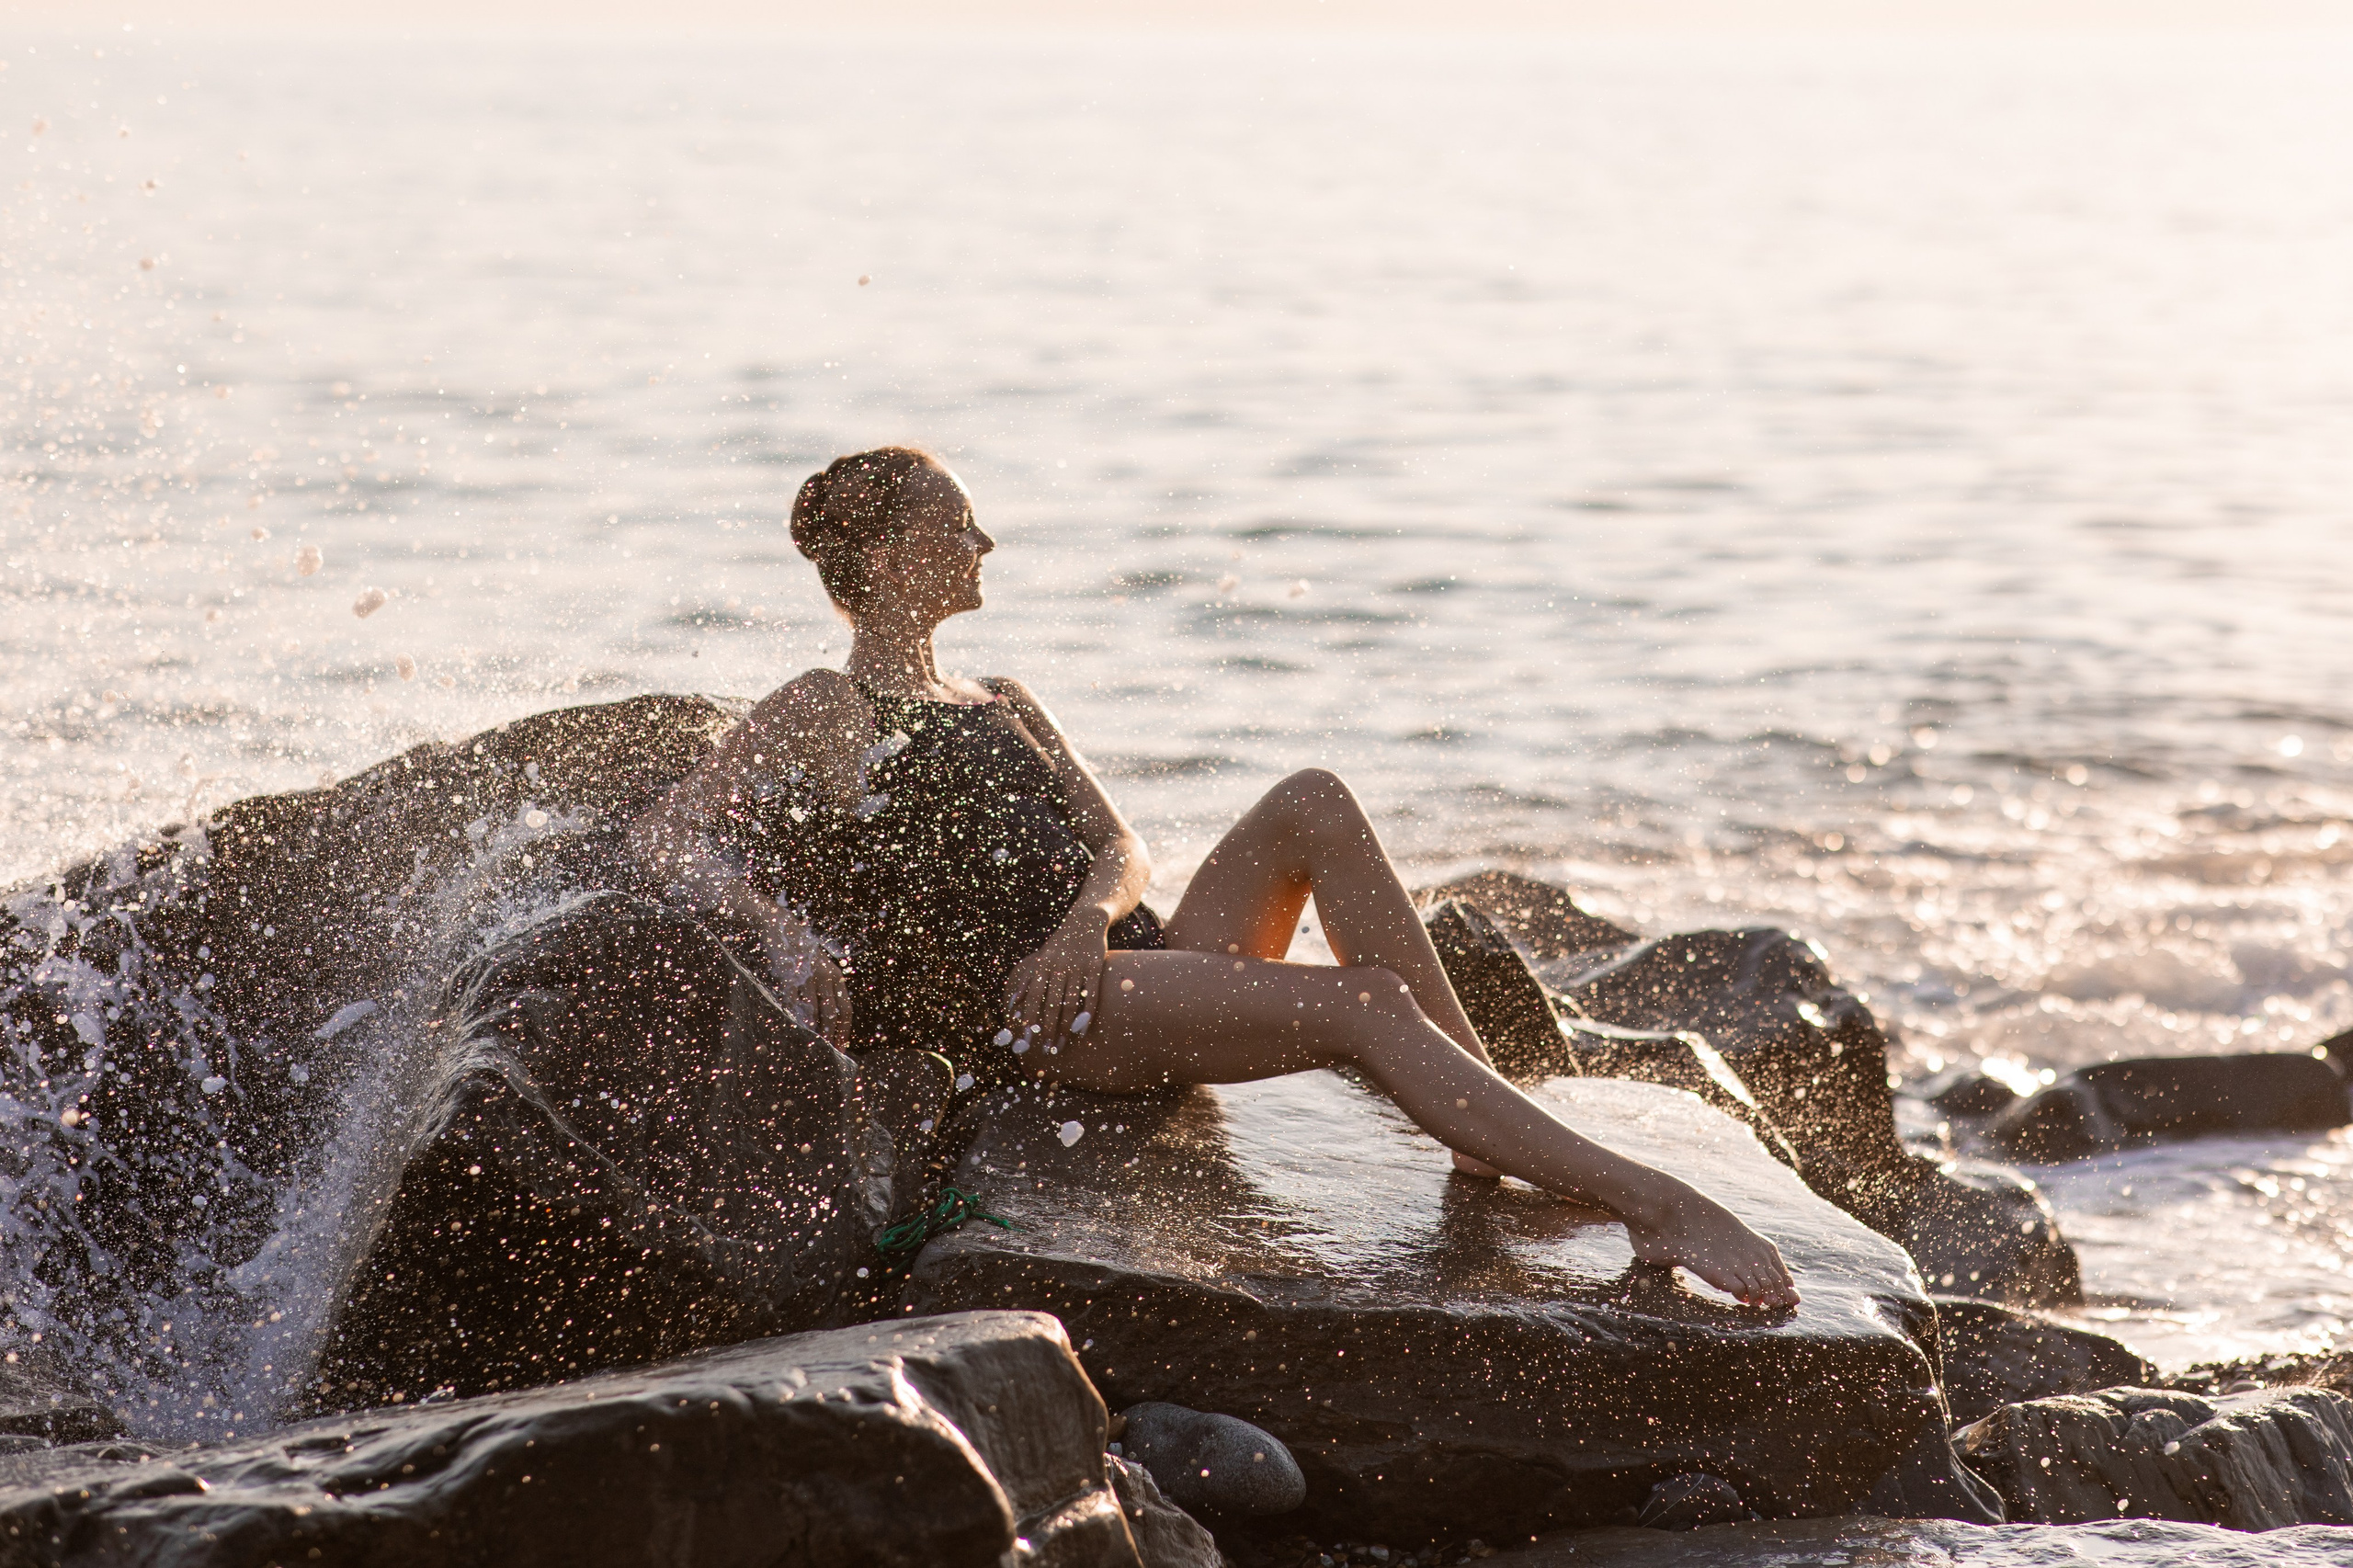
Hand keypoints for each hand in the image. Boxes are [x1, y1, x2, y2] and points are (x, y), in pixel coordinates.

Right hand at [760, 901, 851, 1042]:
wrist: (782, 927)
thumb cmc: (801, 955)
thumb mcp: (820, 969)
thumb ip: (826, 990)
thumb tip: (828, 1020)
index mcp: (837, 976)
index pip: (846, 1009)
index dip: (845, 1030)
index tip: (842, 1048)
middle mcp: (826, 976)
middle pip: (832, 1014)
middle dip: (831, 1036)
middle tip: (828, 1053)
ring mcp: (808, 975)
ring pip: (814, 1010)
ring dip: (813, 1030)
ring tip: (811, 1046)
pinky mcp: (791, 974)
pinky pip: (793, 1000)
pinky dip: (793, 1015)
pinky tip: (792, 1027)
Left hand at [1002, 916, 1108, 1054]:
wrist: (1085, 922)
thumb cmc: (1059, 946)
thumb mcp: (1040, 959)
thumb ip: (1028, 982)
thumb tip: (1013, 1006)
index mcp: (1043, 965)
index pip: (1034, 996)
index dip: (1030, 1018)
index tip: (1026, 1038)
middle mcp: (1059, 967)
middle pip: (1052, 1004)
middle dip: (1048, 1028)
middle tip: (1047, 1049)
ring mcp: (1078, 967)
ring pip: (1071, 1003)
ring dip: (1066, 1026)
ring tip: (1062, 1044)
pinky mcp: (1096, 967)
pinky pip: (1092, 995)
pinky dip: (1087, 1014)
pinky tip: (1083, 1030)